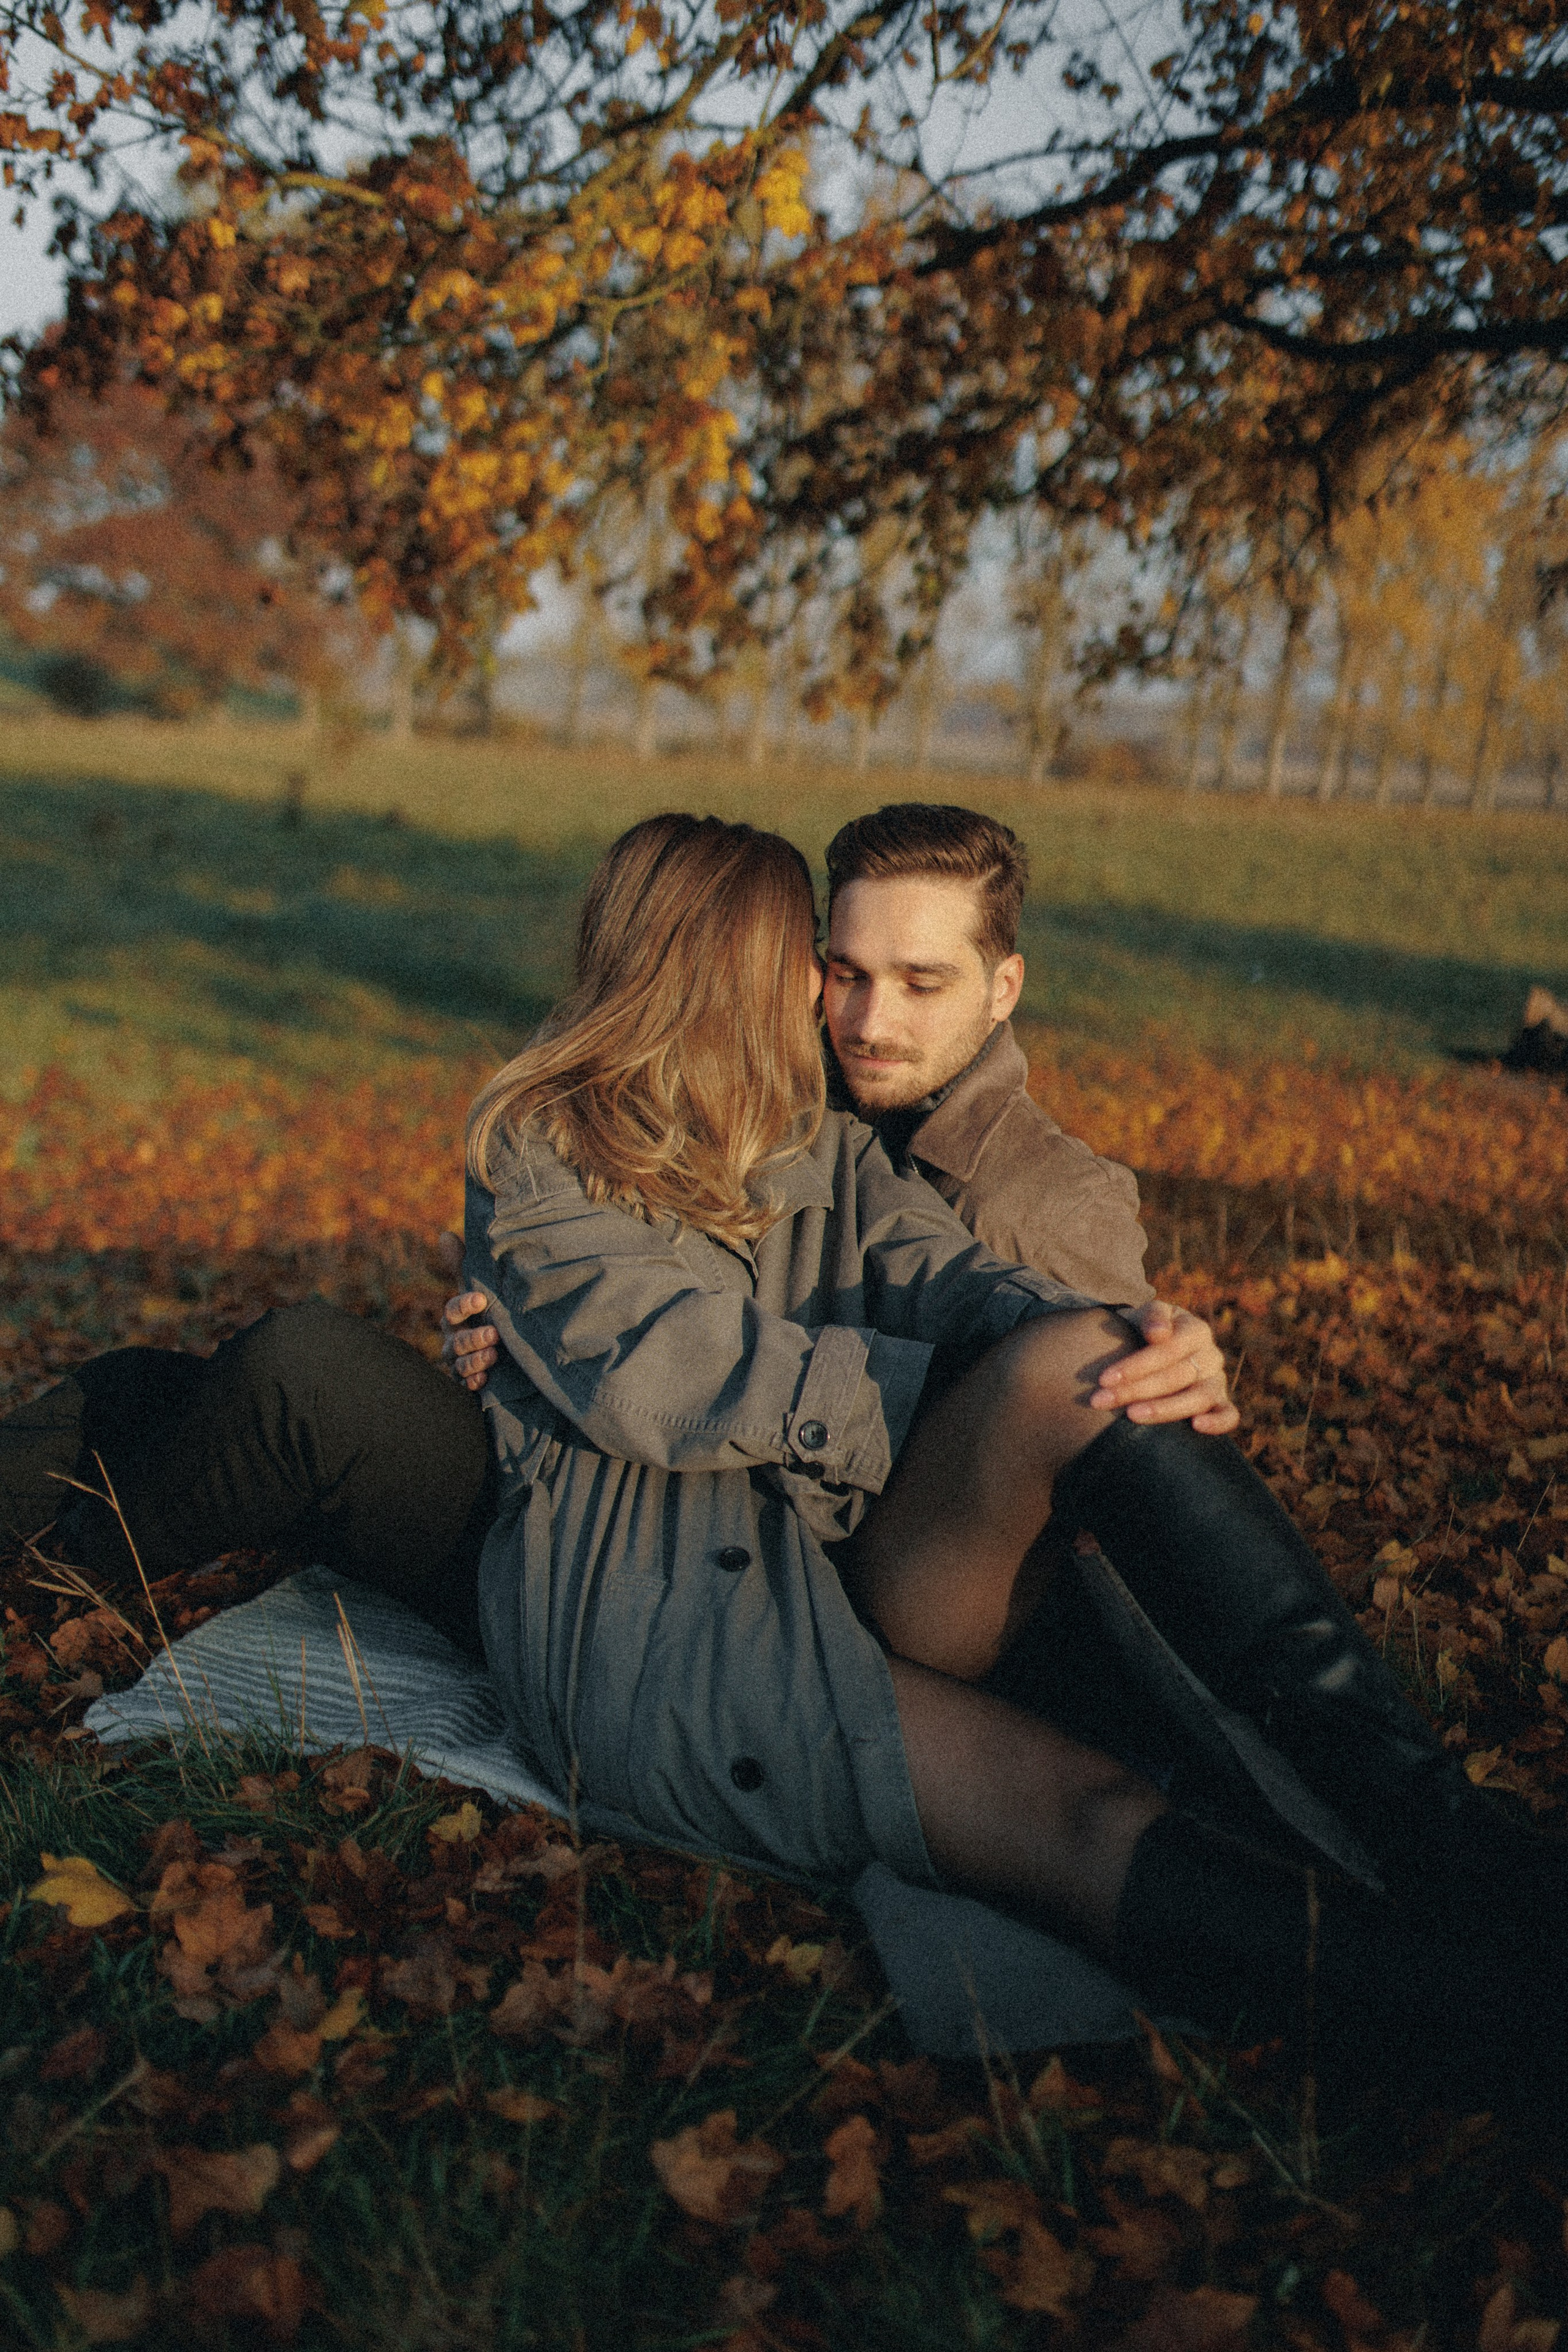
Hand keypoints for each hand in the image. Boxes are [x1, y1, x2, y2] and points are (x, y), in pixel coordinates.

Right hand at [435, 1231, 499, 1393]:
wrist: (502, 1344)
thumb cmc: (485, 1310)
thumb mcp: (478, 1288)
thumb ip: (462, 1266)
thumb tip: (444, 1235)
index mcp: (455, 1317)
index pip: (453, 1310)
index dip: (464, 1305)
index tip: (480, 1298)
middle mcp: (453, 1340)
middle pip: (455, 1341)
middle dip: (472, 1338)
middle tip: (494, 1333)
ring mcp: (459, 1362)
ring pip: (459, 1364)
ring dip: (474, 1360)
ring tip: (493, 1356)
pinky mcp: (469, 1380)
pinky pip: (465, 1384)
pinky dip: (473, 1381)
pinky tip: (483, 1379)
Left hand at [1089, 1300, 1238, 1435]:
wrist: (1153, 1344)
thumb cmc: (1147, 1330)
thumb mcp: (1146, 1315)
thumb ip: (1152, 1316)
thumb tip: (1158, 1333)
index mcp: (1196, 1330)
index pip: (1168, 1350)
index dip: (1135, 1365)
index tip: (1104, 1379)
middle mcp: (1210, 1355)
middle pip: (1176, 1376)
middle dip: (1135, 1390)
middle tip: (1101, 1401)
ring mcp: (1217, 1380)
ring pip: (1199, 1398)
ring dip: (1164, 1409)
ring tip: (1132, 1415)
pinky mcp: (1220, 1402)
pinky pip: (1229, 1415)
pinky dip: (1218, 1423)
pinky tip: (1196, 1426)